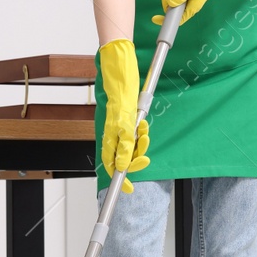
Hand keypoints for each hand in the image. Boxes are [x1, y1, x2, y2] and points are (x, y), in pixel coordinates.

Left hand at [97, 38, 149, 193]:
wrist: (117, 66)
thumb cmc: (122, 90)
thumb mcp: (126, 118)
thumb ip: (127, 138)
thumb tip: (124, 160)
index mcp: (112, 132)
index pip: (113, 162)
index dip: (121, 177)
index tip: (127, 190)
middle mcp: (112, 130)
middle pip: (120, 159)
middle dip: (132, 165)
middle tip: (142, 162)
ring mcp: (116, 122)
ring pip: (126, 147)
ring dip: (139, 146)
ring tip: (144, 133)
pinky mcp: (121, 113)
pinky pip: (127, 133)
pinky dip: (137, 135)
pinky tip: (143, 126)